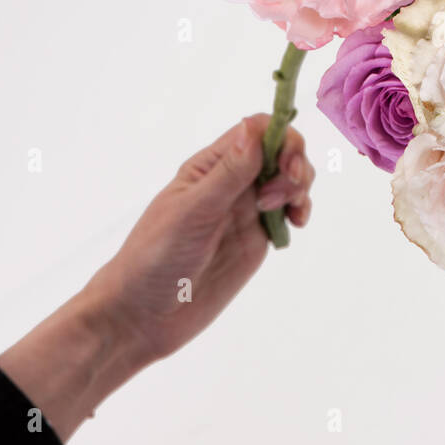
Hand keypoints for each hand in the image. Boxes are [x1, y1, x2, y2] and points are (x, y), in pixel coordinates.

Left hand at [0, 116, 313, 441]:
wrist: (143, 315)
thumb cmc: (156, 256)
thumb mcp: (193, 212)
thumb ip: (228, 174)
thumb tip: (252, 129)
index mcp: (210, 167)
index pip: (256, 130)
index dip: (280, 137)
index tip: (285, 163)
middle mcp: (231, 183)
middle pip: (280, 152)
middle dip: (294, 164)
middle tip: (282, 196)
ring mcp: (245, 211)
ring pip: (288, 181)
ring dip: (300, 187)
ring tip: (290, 213)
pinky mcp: (256, 240)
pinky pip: (288, 213)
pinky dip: (301, 210)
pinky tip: (296, 224)